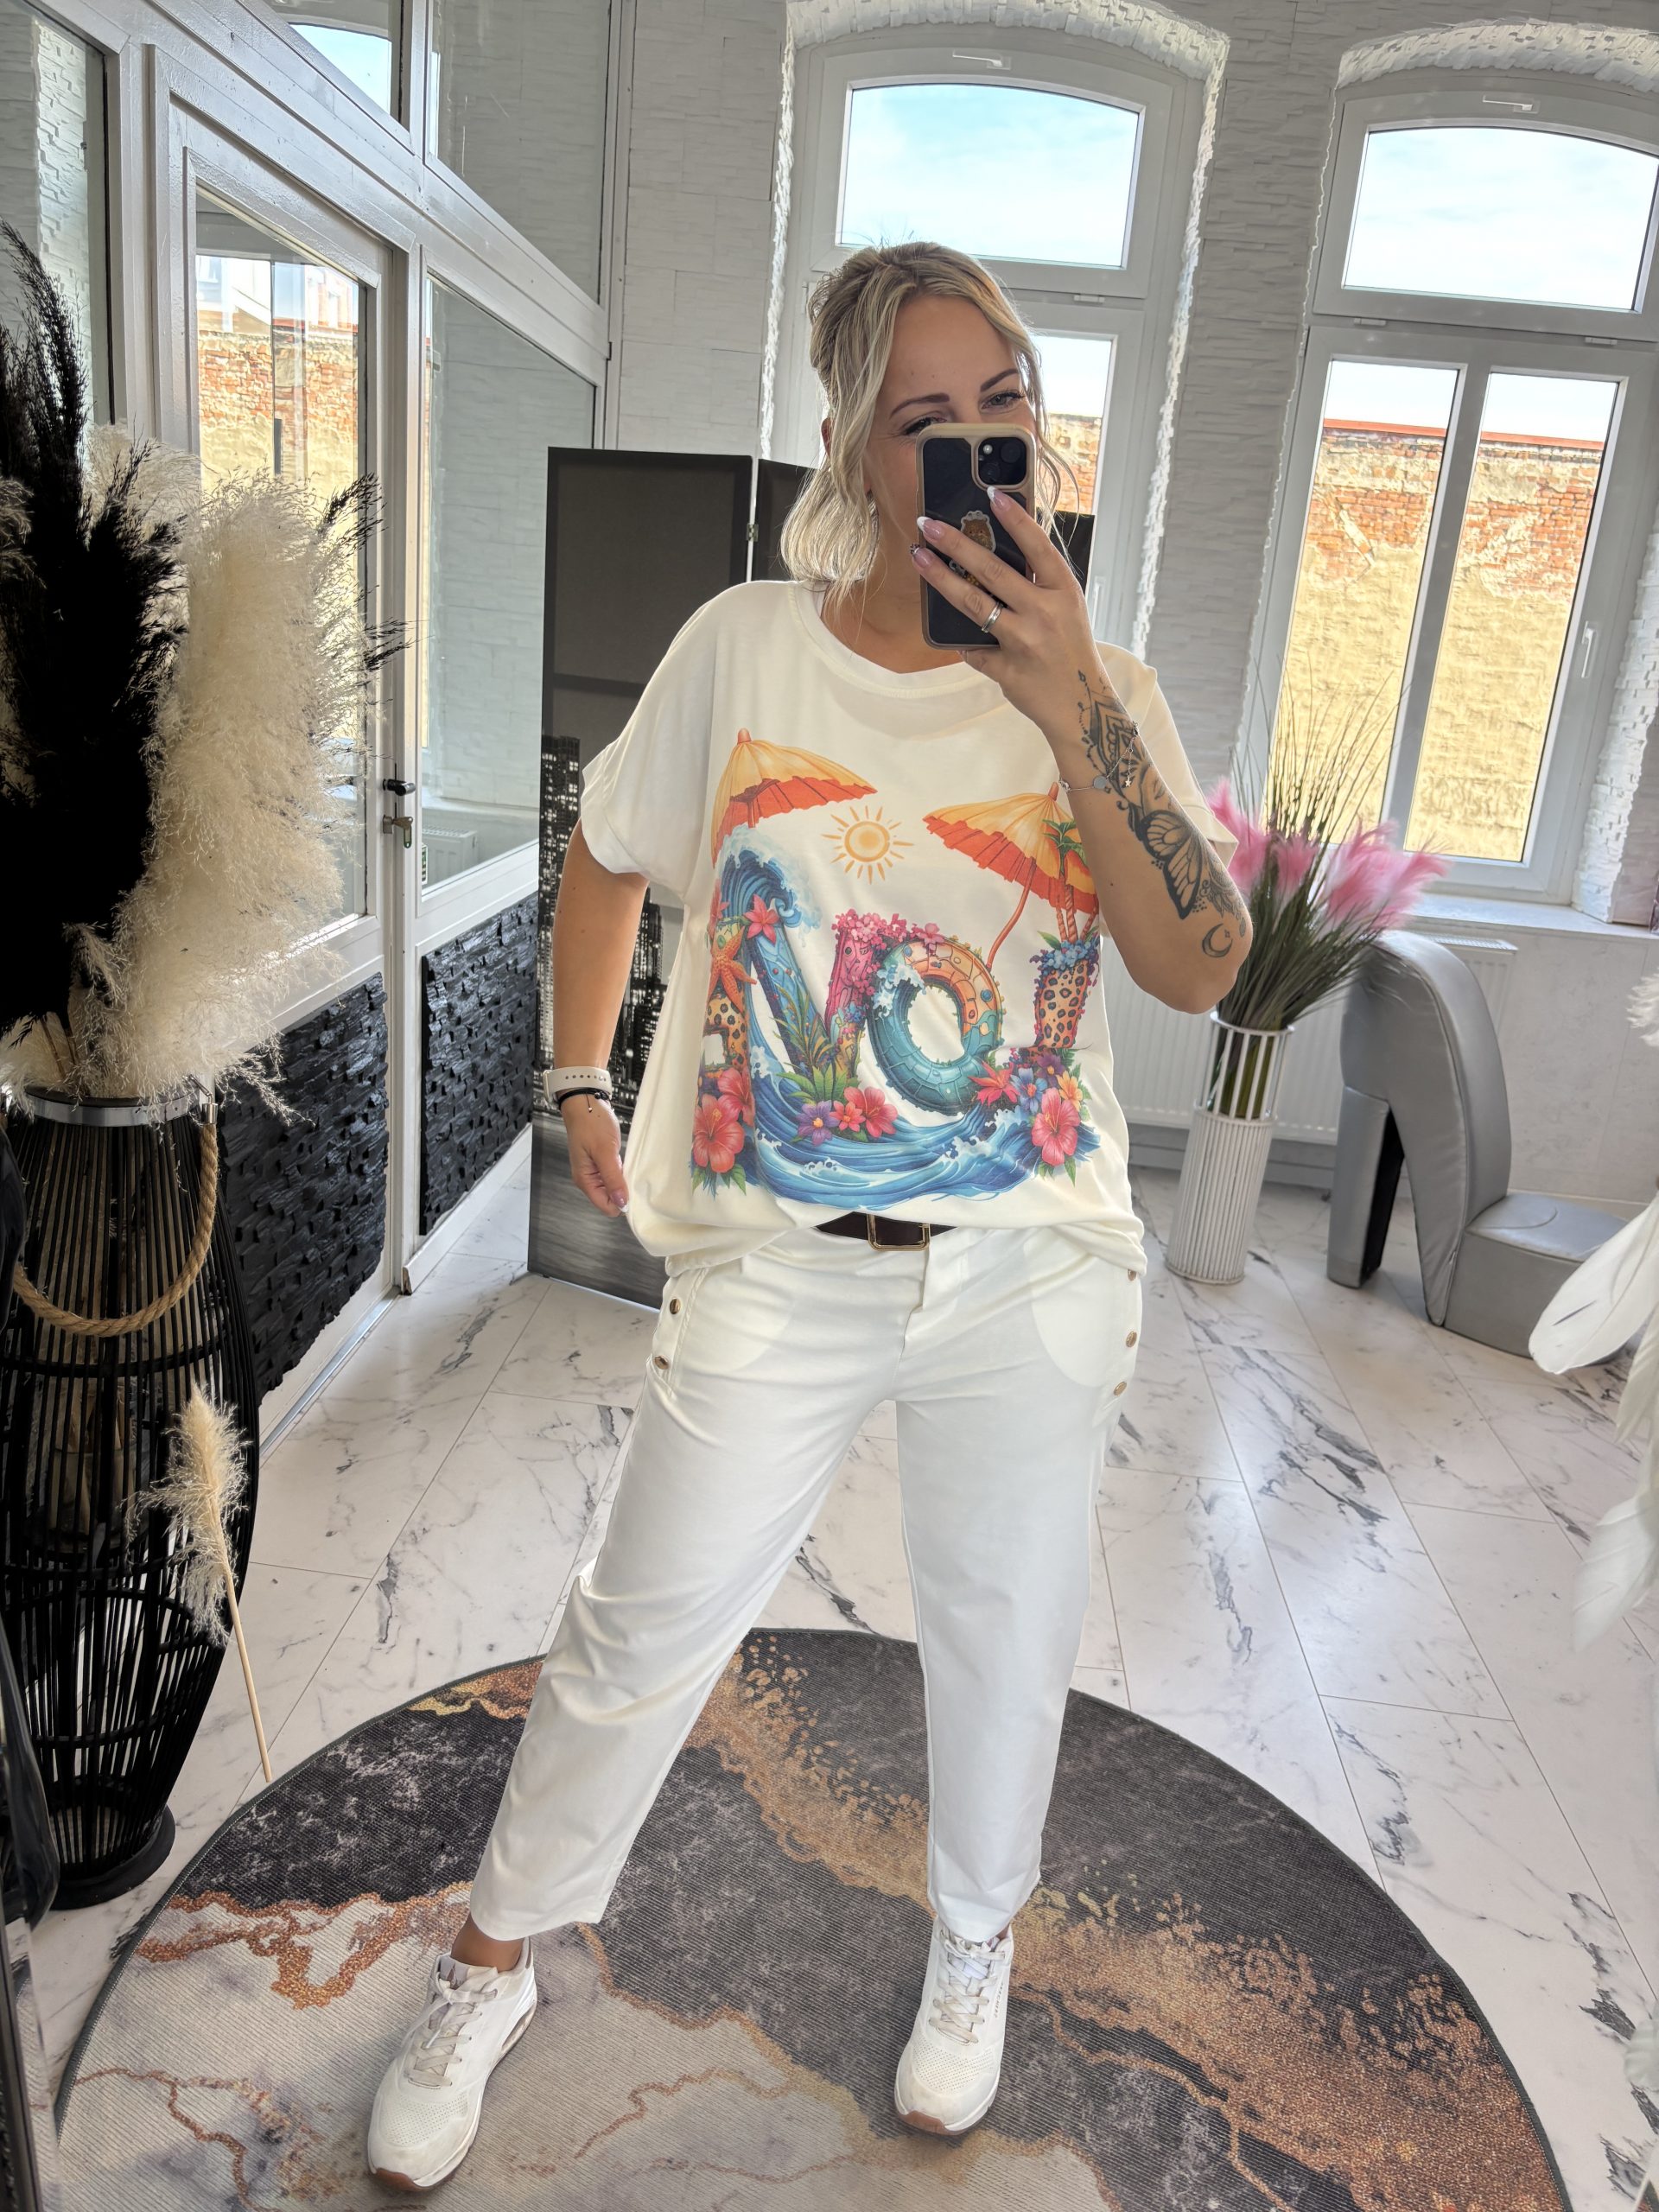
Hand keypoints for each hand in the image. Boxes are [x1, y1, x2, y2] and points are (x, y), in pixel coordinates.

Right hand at [561, 1093, 628, 1215]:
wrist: (586, 1103)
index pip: (606, 1206)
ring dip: (624, 1182)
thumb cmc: (592, 1124)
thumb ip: (612, 1178)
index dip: (621, 1203)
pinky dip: (623, 1173)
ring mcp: (595, 1171)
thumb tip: (622, 1203)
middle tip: (635, 1178)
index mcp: (585, 1180)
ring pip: (614, 1188)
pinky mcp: (602, 1163)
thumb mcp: (604, 1151)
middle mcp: (589, 1179)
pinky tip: (629, 1164)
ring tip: (632, 1169)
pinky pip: (615, 1176)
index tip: (635, 1193)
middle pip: (610, 1200)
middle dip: (624, 1193)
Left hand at [910, 489, 1116, 739]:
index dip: (1015, 519)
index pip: (1037, 546)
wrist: (1081, 705)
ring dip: (940, 578)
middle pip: (992, 570)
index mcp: (1064, 592)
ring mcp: (1024, 642)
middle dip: (955, 543)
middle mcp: (1045, 613)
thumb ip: (1038, 584)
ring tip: (918, 558)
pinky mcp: (1005, 670)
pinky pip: (972, 647)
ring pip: (973, 604)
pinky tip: (945, 629)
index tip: (992, 494)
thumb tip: (993, 553)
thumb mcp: (1067, 610)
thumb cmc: (1071, 651)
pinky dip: (960, 639)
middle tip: (927, 523)